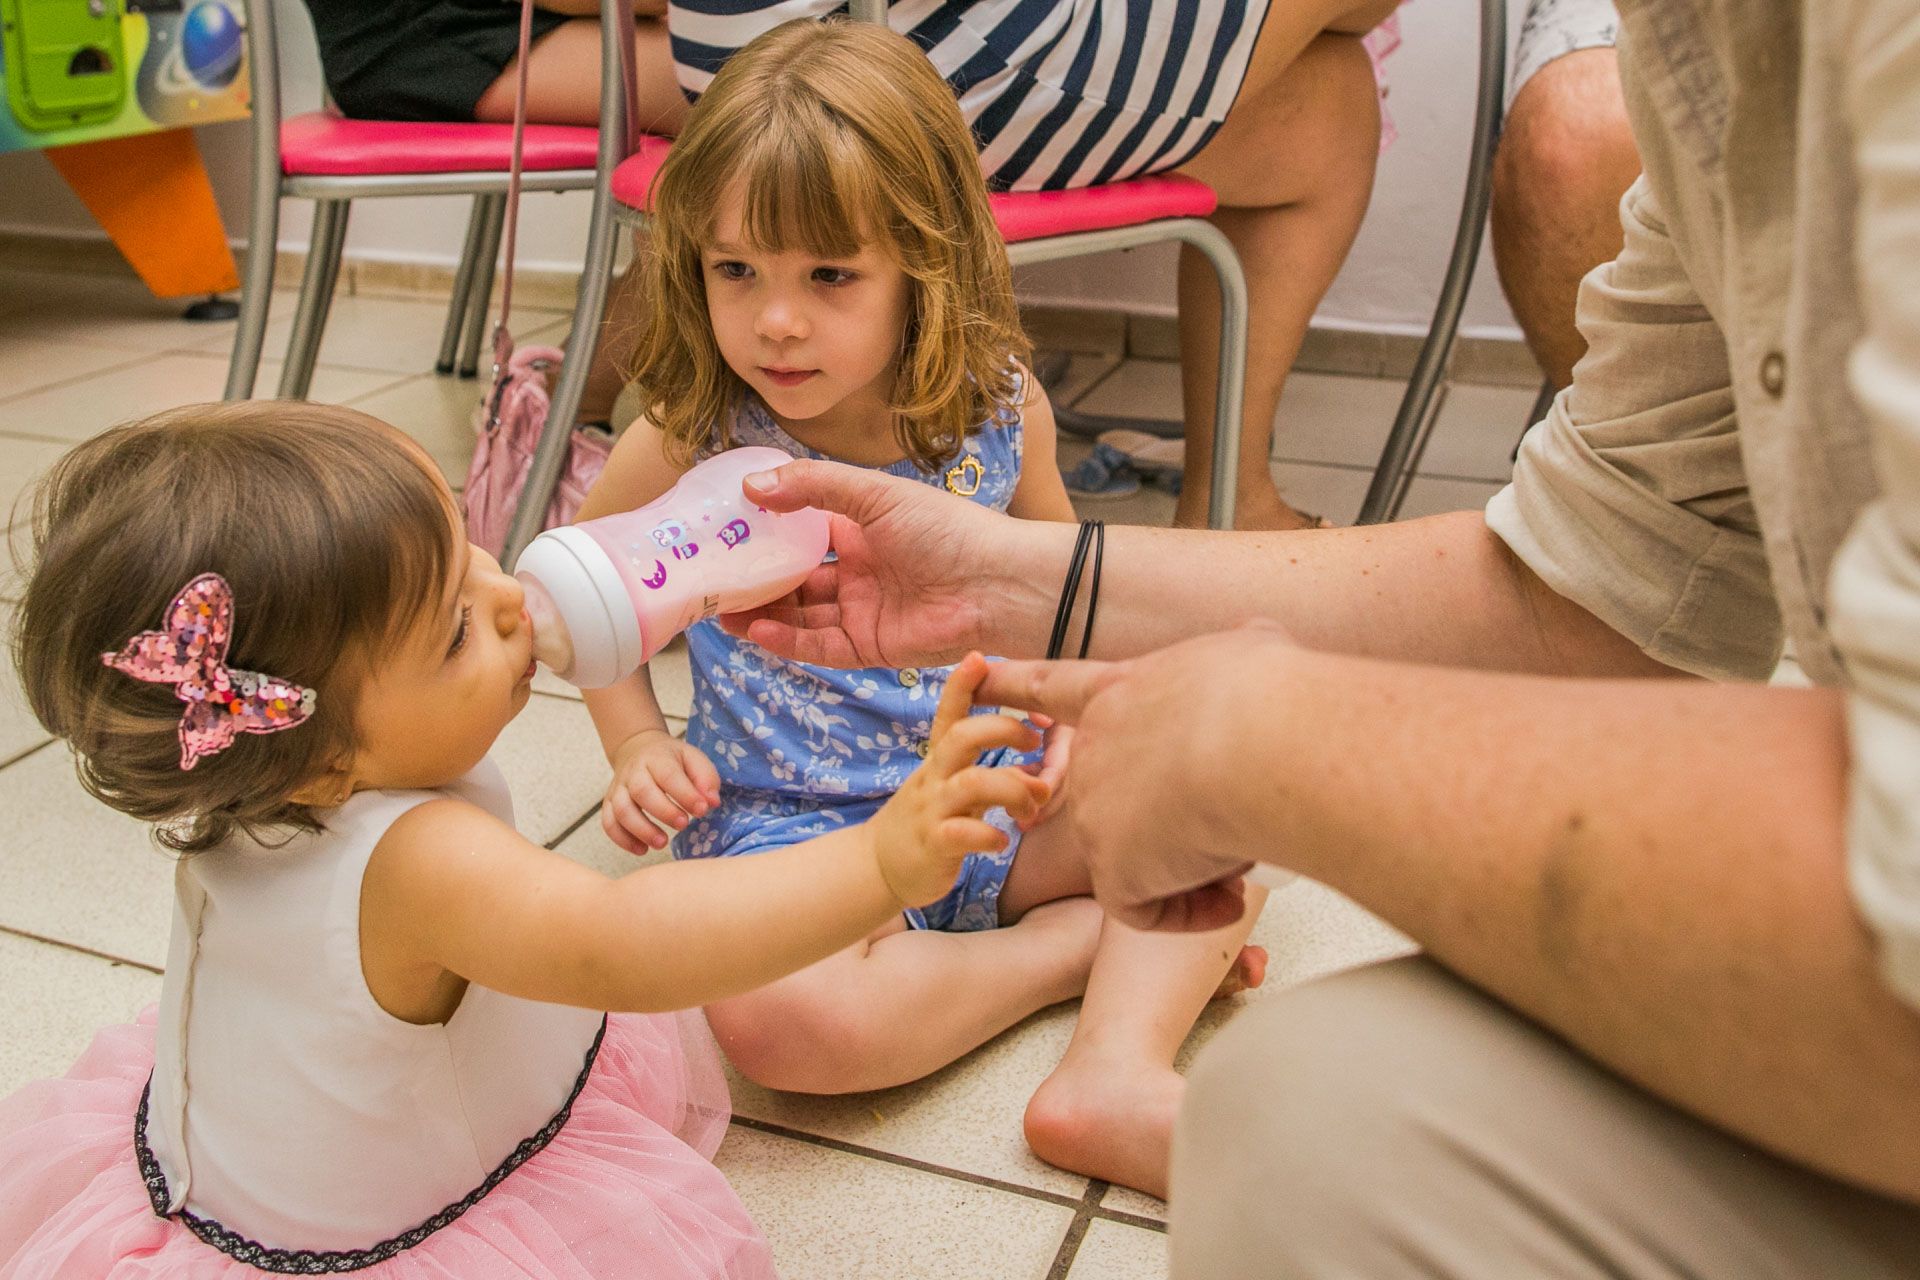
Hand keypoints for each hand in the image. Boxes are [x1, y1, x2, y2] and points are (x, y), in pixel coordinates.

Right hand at [601, 728, 720, 855]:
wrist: (638, 749)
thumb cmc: (671, 760)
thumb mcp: (693, 759)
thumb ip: (706, 779)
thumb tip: (711, 802)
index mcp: (657, 758)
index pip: (669, 775)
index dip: (685, 794)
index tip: (702, 810)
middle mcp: (634, 772)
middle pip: (642, 792)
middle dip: (664, 812)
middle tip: (683, 824)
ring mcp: (618, 788)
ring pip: (621, 810)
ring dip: (641, 830)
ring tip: (662, 843)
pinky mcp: (609, 803)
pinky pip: (609, 823)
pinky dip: (623, 840)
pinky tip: (642, 849)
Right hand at [720, 460, 1049, 668]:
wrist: (999, 584)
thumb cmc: (947, 529)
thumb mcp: (876, 494)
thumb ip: (814, 487)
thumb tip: (752, 486)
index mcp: (864, 529)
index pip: (803, 532)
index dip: (766, 534)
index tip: (724, 533)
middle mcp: (861, 571)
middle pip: (796, 580)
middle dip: (755, 583)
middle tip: (712, 581)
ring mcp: (865, 610)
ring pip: (801, 616)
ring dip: (762, 615)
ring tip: (721, 611)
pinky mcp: (872, 646)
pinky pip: (820, 646)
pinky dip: (788, 640)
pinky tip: (757, 632)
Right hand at [867, 653, 1050, 908]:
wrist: (879, 867)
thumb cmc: (929, 821)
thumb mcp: (949, 785)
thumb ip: (986, 770)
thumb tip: (1039, 764)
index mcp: (939, 760)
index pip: (948, 713)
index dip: (962, 685)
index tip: (979, 658)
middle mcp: (934, 778)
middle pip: (961, 736)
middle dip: (1003, 728)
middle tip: (1034, 741)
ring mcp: (932, 810)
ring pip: (971, 783)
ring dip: (1013, 788)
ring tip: (1031, 806)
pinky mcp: (934, 845)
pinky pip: (963, 833)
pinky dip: (991, 835)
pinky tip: (1003, 841)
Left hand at [976, 621, 1299, 931]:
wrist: (1260, 745)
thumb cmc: (1270, 697)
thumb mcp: (1251, 653)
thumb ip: (1238, 658)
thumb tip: (1257, 651)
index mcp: (1124, 690)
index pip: (1054, 687)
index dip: (1014, 684)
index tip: (978, 676)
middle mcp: (1097, 748)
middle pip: (1116, 794)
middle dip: (1173, 815)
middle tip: (1228, 816)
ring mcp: (1095, 809)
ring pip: (1143, 854)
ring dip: (1196, 861)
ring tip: (1246, 846)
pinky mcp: (1110, 867)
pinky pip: (1143, 906)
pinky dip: (1188, 911)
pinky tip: (1225, 897)